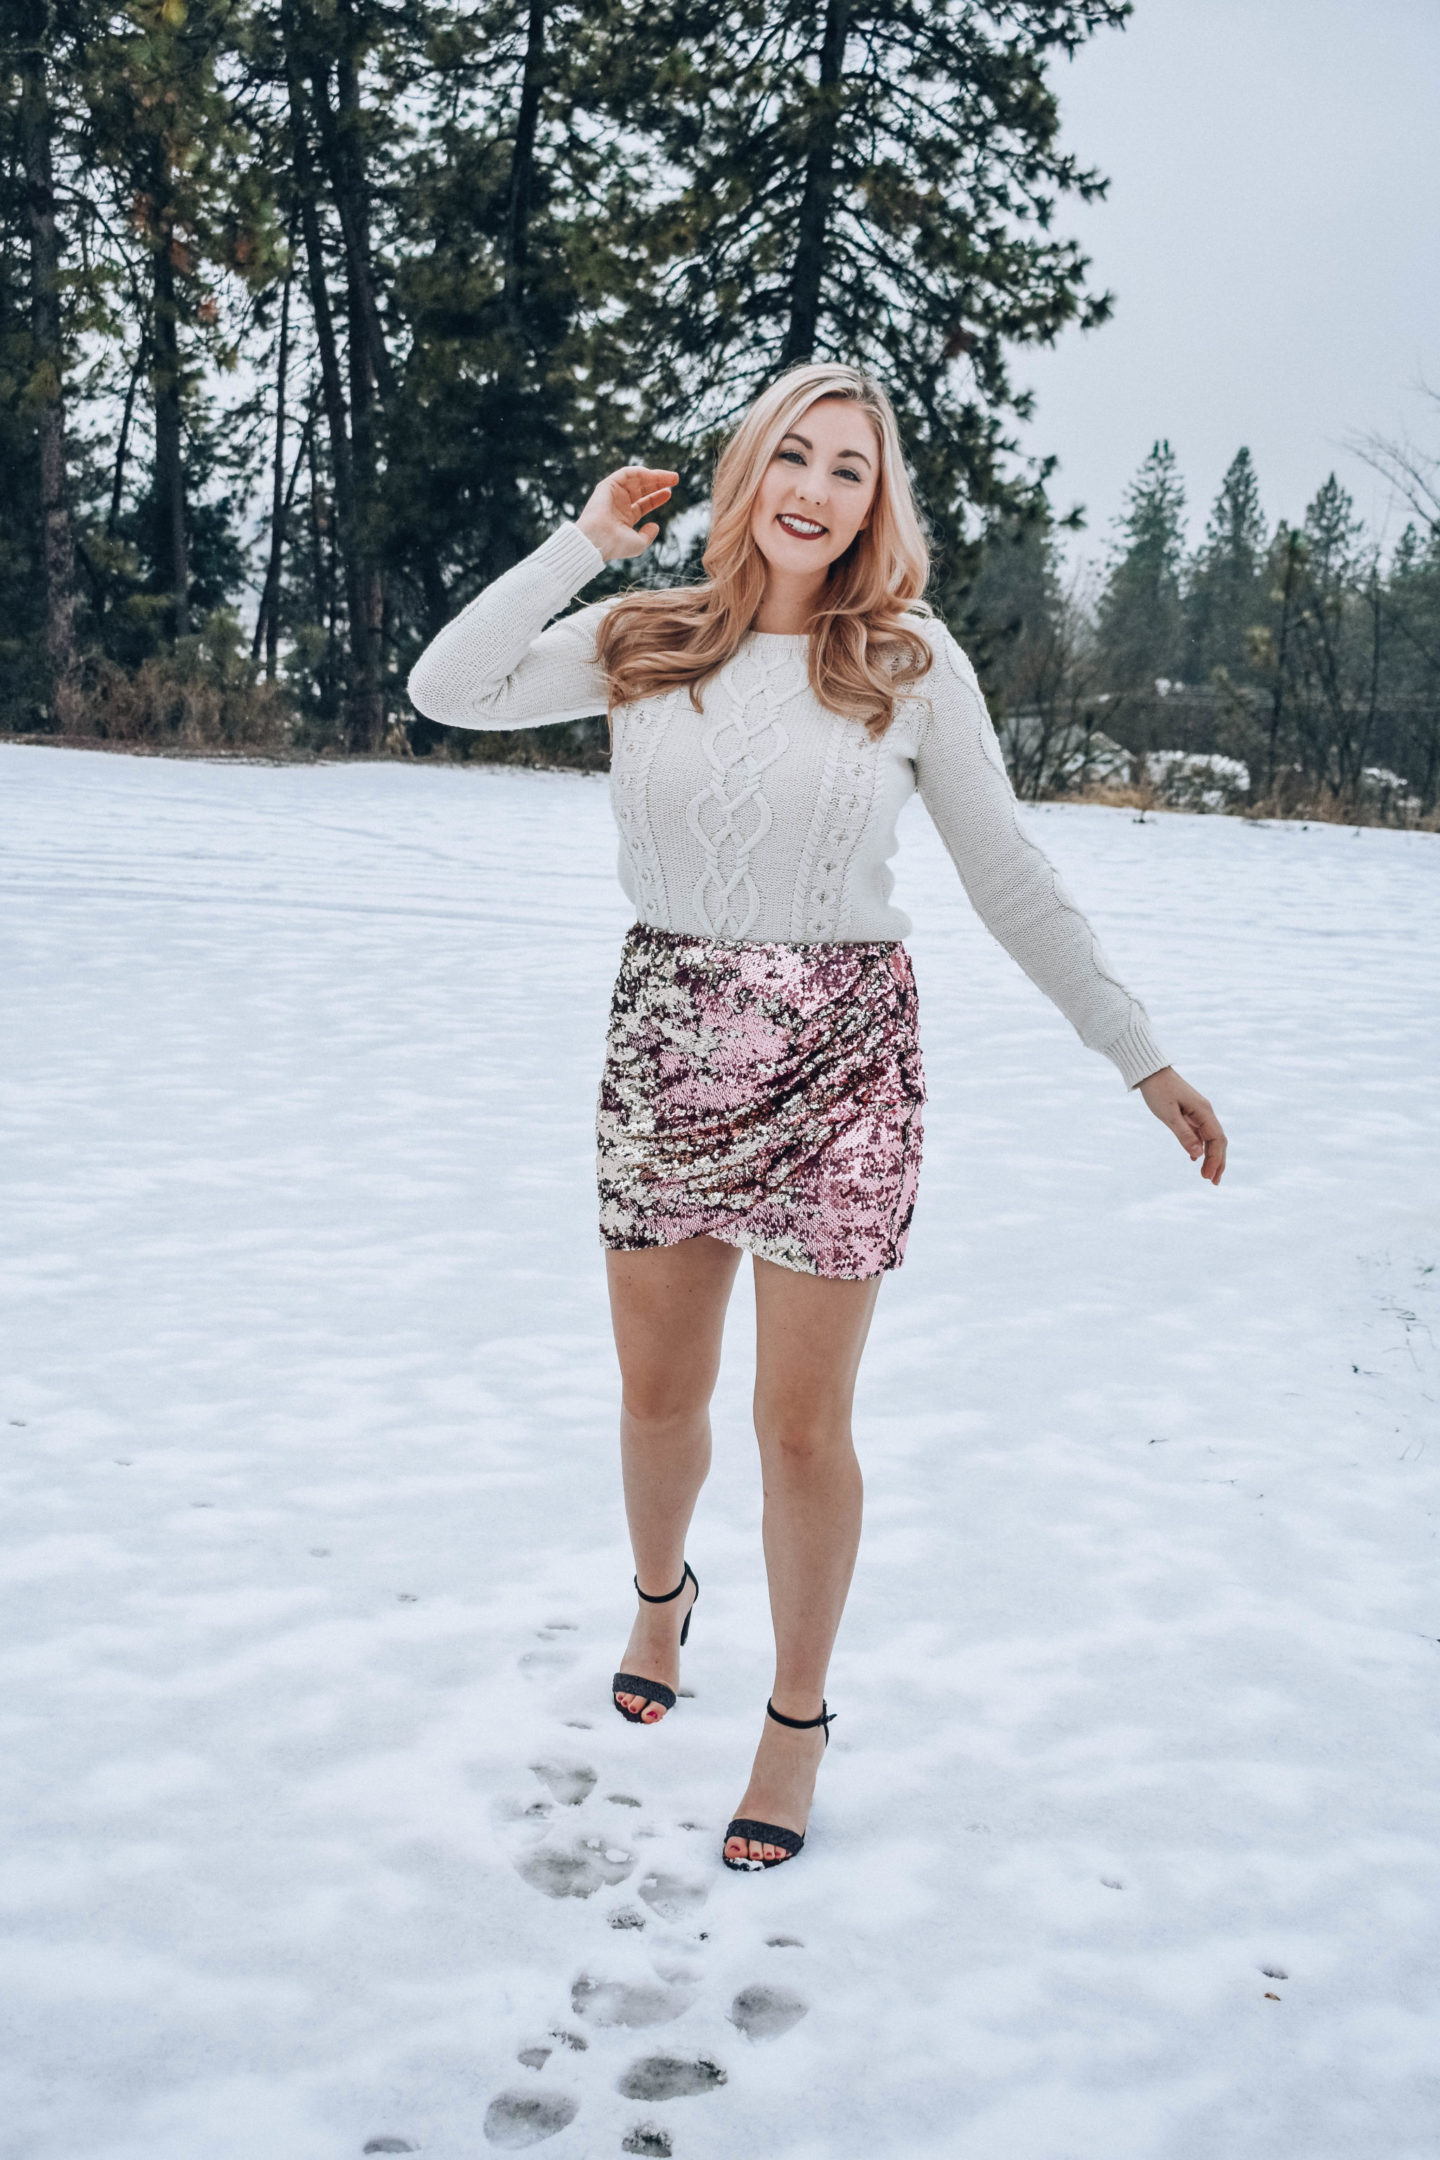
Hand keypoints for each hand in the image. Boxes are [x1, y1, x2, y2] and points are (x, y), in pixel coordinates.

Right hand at [576, 465, 678, 561]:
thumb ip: (648, 535)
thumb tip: (656, 526)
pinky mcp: (607, 486)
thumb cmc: (616, 545)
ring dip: (654, 475)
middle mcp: (619, 504)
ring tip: (671, 477)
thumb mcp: (638, 544)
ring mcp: (613, 495)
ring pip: (636, 479)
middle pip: (642, 489)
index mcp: (625, 517)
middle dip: (659, 482)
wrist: (598, 541)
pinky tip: (653, 474)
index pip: (643, 503)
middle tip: (675, 479)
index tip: (669, 493)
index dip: (657, 497)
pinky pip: (625, 474)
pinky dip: (640, 472)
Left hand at [1137, 1066, 1226, 1184]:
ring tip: (1207, 1175)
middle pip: (1218, 1141)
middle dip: (1217, 1162)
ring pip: (1210, 1138)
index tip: (1208, 1177)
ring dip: (1210, 1157)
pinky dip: (1201, 1148)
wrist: (1150, 1071)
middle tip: (1213, 1182)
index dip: (1215, 1160)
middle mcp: (1205, 1112)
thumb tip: (1198, 1155)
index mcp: (1204, 1112)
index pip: (1216, 1140)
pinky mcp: (1190, 1113)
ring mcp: (1199, 1113)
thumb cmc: (1158, 1091)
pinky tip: (1196, 1159)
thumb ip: (1183, 1134)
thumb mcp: (1168, 1115)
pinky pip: (1200, 1133)